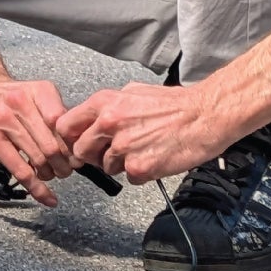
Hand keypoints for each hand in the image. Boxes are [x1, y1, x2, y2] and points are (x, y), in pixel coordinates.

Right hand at [0, 79, 75, 206]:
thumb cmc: (11, 97)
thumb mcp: (38, 93)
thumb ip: (58, 113)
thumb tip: (79, 141)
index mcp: (39, 91)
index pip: (63, 124)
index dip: (73, 144)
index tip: (78, 155)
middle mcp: (20, 104)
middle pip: (52, 145)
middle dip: (64, 164)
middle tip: (67, 169)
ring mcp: (4, 122)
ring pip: (38, 159)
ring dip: (51, 174)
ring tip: (52, 174)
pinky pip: (20, 170)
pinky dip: (36, 188)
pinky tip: (46, 196)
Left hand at [55, 83, 234, 183]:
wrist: (205, 116)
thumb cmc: (174, 104)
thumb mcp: (133, 92)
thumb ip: (108, 107)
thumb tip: (91, 120)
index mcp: (104, 103)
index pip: (64, 126)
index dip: (70, 138)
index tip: (76, 143)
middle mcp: (109, 123)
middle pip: (81, 151)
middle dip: (93, 155)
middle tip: (110, 152)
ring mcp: (123, 147)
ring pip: (105, 167)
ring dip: (120, 164)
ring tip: (142, 150)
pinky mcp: (139, 168)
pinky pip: (128, 178)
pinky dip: (140, 173)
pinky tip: (154, 158)